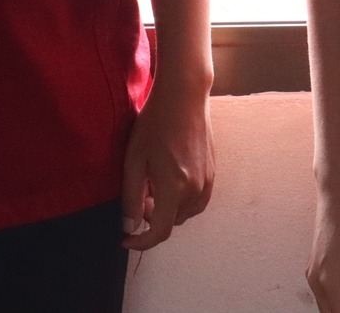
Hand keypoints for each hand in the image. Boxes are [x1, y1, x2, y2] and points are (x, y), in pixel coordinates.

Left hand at [120, 80, 214, 249]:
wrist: (184, 96)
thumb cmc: (155, 123)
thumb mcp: (134, 160)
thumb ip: (131, 197)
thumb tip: (129, 225)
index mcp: (174, 187)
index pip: (160, 231)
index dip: (141, 242)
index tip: (126, 239)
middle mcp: (195, 190)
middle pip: (172, 222)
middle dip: (152, 218)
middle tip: (138, 197)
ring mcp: (208, 182)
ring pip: (185, 213)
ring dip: (167, 210)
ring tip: (153, 186)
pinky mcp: (213, 173)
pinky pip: (197, 200)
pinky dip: (181, 201)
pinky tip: (169, 180)